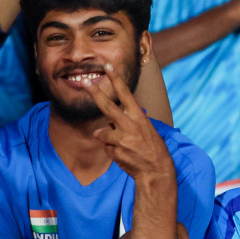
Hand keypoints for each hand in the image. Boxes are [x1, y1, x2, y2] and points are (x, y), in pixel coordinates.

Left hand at [85, 63, 175, 182]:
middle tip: (83, 81)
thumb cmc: (152, 150)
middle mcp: (131, 125)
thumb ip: (129, 123)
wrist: (156, 171)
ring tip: (124, 147)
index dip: (116, 80)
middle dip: (94, 92)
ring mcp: (123, 138)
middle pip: (107, 106)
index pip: (126, 94)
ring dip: (108, 139)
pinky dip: (112, 151)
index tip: (107, 67)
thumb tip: (109, 121)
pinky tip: (124, 156)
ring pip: (102, 132)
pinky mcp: (116, 151)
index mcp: (139, 117)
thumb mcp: (146, 131)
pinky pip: (106, 148)